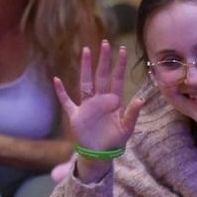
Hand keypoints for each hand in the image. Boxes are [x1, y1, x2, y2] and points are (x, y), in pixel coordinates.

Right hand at [52, 41, 143, 157]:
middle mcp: (99, 100)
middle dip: (103, 60)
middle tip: (105, 43)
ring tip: (85, 51)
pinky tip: (56, 80)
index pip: (116, 79)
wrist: (100, 154)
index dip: (119, 65)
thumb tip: (140, 99)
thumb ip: (132, 113)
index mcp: (113, 102)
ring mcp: (86, 105)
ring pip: (85, 82)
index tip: (122, 50)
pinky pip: (66, 101)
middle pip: (101, 75)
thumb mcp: (126, 128)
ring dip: (84, 67)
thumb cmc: (114, 141)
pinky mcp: (75, 114)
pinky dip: (60, 92)